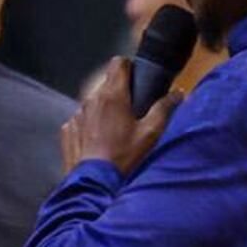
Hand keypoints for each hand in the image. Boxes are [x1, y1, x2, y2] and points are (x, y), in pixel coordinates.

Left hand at [63, 58, 181, 177]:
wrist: (95, 183)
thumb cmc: (126, 158)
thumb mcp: (152, 134)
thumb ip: (165, 109)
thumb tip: (178, 94)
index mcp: (113, 95)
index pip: (118, 63)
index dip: (130, 67)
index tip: (138, 78)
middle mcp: (91, 100)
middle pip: (107, 85)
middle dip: (121, 94)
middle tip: (135, 114)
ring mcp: (77, 115)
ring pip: (94, 104)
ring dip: (105, 111)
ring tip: (118, 133)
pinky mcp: (68, 130)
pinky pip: (82, 121)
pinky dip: (92, 126)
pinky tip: (102, 143)